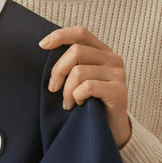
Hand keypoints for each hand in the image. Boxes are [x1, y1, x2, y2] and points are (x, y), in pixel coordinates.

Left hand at [39, 26, 130, 147]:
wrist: (110, 129)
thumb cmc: (90, 102)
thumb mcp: (80, 78)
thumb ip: (71, 63)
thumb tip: (44, 48)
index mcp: (102, 51)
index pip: (80, 33)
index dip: (60, 36)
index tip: (42, 45)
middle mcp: (113, 58)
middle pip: (76, 51)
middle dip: (58, 71)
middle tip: (53, 89)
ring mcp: (118, 74)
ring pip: (79, 72)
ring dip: (67, 91)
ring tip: (67, 103)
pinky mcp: (119, 91)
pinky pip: (88, 87)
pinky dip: (77, 96)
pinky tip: (79, 104)